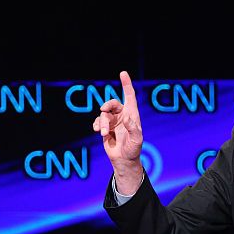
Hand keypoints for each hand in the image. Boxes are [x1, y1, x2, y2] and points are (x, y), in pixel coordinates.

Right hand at [92, 71, 143, 194]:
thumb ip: (133, 127)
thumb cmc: (134, 149)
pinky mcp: (105, 128)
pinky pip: (98, 122)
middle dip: (107, 105)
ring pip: (103, 115)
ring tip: (103, 133)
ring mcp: (113, 121)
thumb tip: (125, 118)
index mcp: (132, 114)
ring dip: (102, 122)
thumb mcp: (137, 139)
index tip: (123, 73)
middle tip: (103, 110)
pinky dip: (97, 125)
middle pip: (112, 103)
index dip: (126, 84)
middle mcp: (122, 115)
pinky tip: (98, 131)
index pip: (129, 96)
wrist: (124, 160)